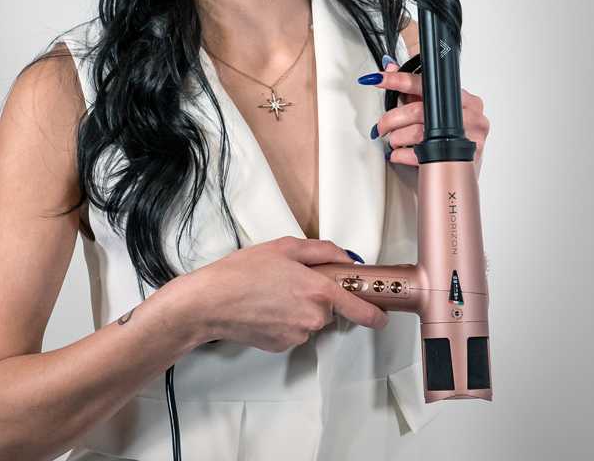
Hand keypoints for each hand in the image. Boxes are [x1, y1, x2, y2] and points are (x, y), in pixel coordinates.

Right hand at [188, 237, 389, 352]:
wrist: (211, 302)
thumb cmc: (242, 272)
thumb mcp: (284, 247)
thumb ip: (322, 250)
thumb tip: (345, 257)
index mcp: (318, 290)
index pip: (360, 309)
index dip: (375, 313)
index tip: (382, 313)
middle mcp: (313, 317)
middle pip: (330, 308)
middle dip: (318, 295)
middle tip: (292, 279)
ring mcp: (298, 335)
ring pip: (311, 320)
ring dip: (300, 307)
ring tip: (272, 292)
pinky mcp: (283, 346)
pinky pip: (294, 330)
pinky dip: (285, 320)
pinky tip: (265, 307)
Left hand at [359, 57, 489, 178]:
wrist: (463, 164)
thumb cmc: (449, 133)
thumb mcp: (432, 107)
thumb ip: (412, 88)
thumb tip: (390, 67)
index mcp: (461, 96)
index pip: (426, 83)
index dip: (398, 80)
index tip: (378, 79)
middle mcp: (469, 113)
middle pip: (419, 111)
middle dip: (392, 119)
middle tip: (381, 126)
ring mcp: (469, 134)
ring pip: (421, 132)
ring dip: (398, 137)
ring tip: (394, 140)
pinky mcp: (464, 156)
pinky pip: (425, 154)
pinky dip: (404, 154)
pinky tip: (399, 153)